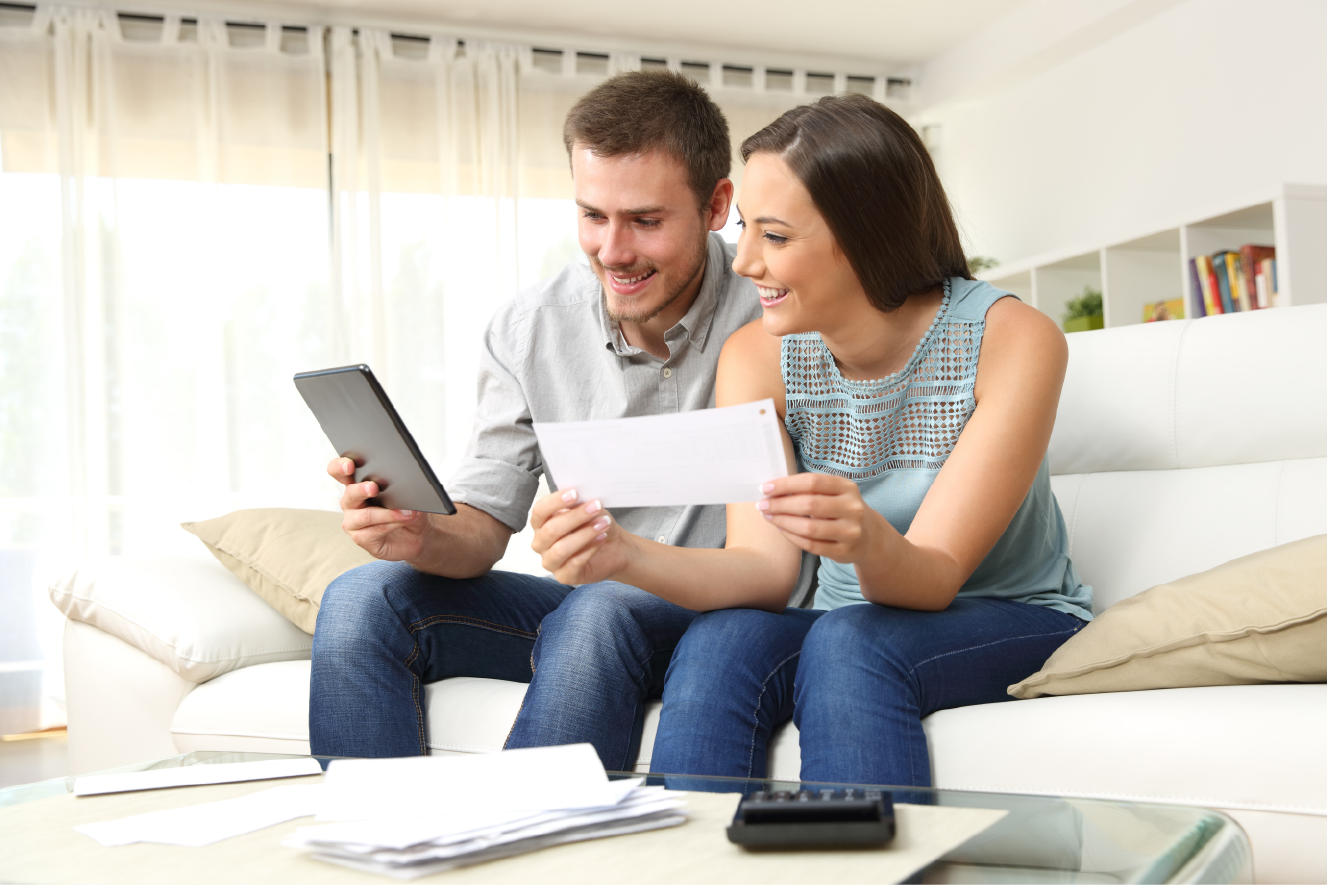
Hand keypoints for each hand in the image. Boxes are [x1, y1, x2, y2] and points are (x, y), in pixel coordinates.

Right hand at [327, 456, 428, 560]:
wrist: (419, 534)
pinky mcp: (361, 539)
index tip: (349, 465)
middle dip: (361, 489)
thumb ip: (403, 487)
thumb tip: (406, 486)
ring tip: (405, 512)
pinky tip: (404, 520)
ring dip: (387, 513)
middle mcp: (351, 503)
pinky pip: (373, 531)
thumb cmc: (409, 510)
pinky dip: (392, 524)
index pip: (340, 471)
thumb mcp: (409, 494)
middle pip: (349, 494)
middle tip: (374, 488)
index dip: (340, 466)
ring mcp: (354, 522)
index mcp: (357, 485)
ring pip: (365, 515)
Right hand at [529, 488, 631, 584]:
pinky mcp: (564, 576)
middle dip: (576, 517)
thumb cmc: (595, 525)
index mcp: (541, 523)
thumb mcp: (587, 508)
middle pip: (551, 530)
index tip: (574, 493)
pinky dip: (590, 549)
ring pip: (561, 548)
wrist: (614, 547)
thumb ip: (578, 502)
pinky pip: (574, 563)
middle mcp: (541, 543)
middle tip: (596, 507)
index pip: (539, 511)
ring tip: (603, 524)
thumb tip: (578, 495)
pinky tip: (601, 538)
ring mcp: (551, 561)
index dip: (555, 501)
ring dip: (585, 534)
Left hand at [756, 473, 883, 563]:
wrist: (870, 537)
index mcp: (847, 487)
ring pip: (809, 528)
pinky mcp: (844, 551)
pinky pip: (811, 545)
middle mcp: (852, 508)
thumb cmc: (842, 509)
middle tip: (762, 505)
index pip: (812, 482)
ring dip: (783, 521)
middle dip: (780, 504)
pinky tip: (781, 529)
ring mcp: (850, 531)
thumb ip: (810, 489)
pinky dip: (792, 537)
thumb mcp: (835, 493)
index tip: (765, 488)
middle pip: (809, 504)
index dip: (786, 484)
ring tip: (768, 517)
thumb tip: (773, 489)